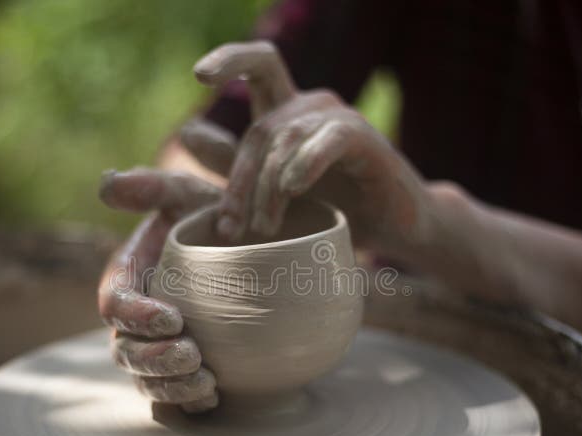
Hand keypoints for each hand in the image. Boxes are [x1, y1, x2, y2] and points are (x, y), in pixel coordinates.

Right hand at [98, 167, 224, 411]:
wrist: (239, 241)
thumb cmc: (205, 215)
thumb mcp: (184, 193)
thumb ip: (152, 187)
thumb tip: (108, 183)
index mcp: (127, 278)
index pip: (114, 303)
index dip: (135, 315)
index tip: (172, 316)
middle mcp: (135, 318)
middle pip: (125, 351)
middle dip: (154, 359)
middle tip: (191, 356)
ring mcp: (155, 346)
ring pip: (146, 379)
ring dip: (171, 385)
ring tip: (207, 383)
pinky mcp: (181, 366)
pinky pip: (174, 395)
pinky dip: (189, 401)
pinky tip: (215, 399)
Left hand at [184, 41, 434, 257]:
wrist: (394, 228)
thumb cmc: (336, 208)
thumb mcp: (275, 190)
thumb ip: (235, 164)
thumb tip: (187, 132)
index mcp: (288, 112)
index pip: (258, 66)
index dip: (230, 59)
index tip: (199, 75)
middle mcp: (312, 108)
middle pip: (263, 127)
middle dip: (241, 178)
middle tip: (231, 225)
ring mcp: (340, 120)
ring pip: (288, 138)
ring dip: (269, 187)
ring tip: (265, 227)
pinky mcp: (367, 139)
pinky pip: (331, 139)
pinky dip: (308, 162)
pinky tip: (294, 188)